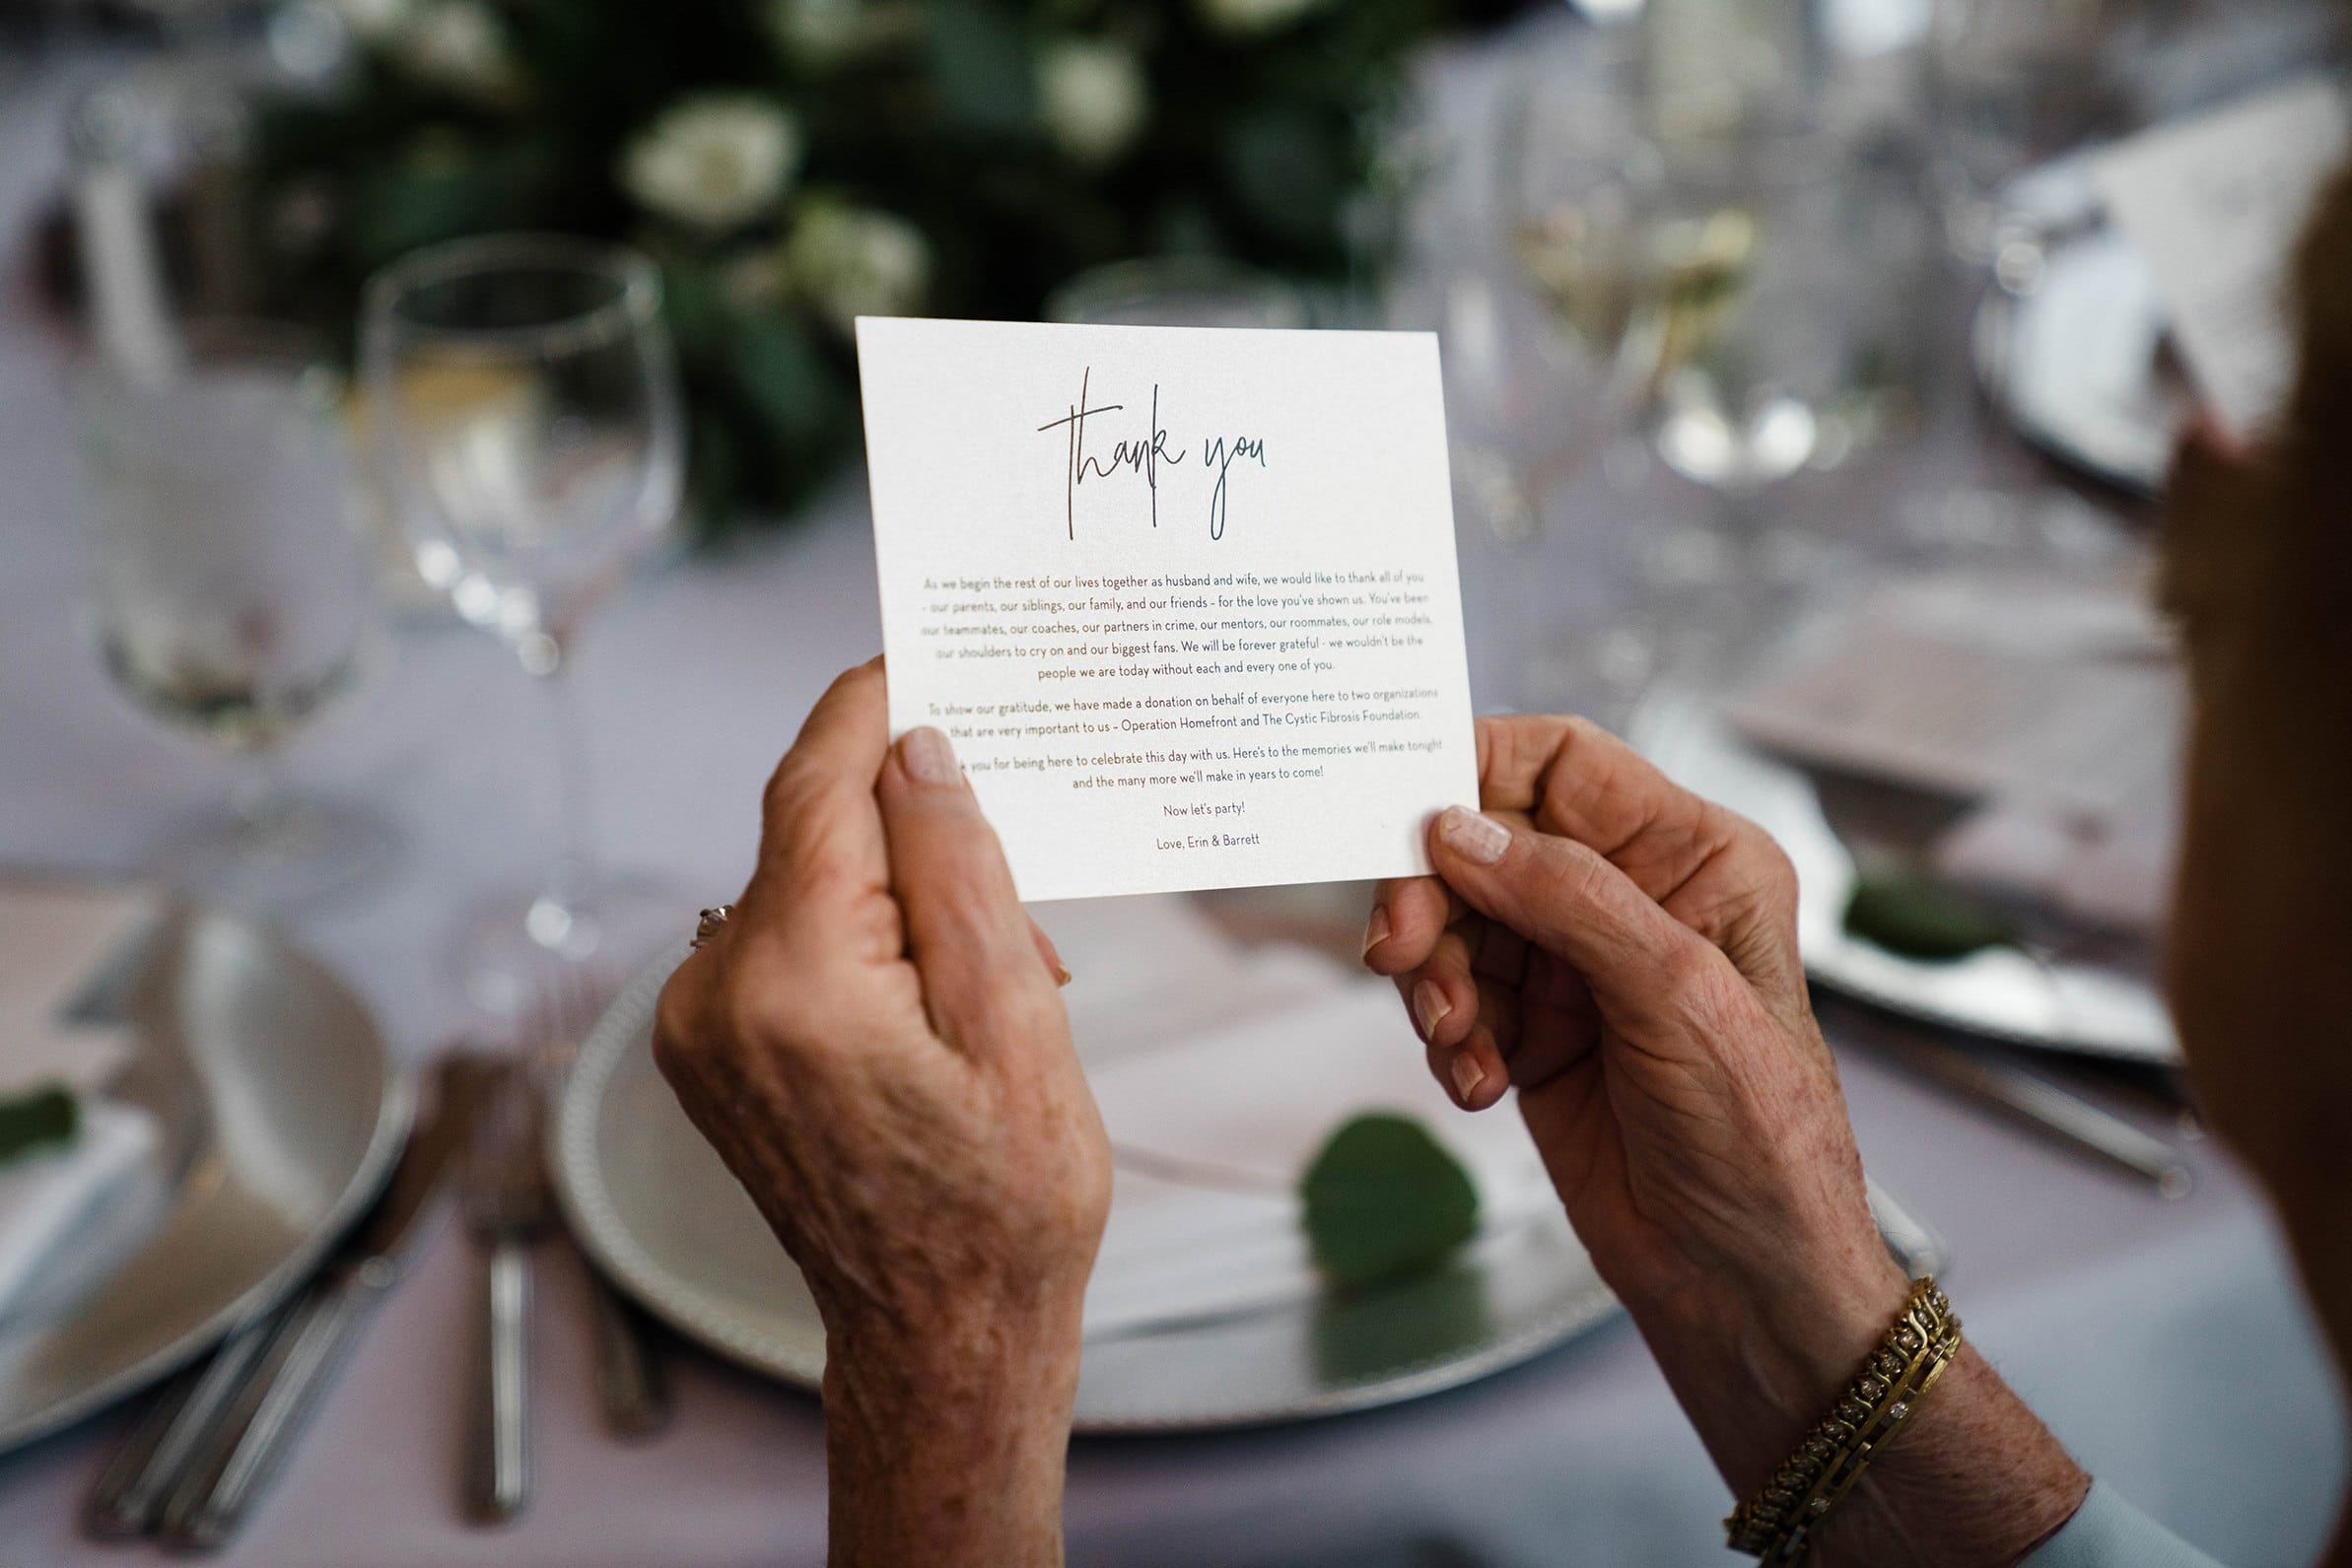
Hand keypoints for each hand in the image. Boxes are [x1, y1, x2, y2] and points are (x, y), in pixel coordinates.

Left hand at [654, 660, 1107, 1567]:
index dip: (872, 704)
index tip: (927, 651)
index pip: (818, 781)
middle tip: (1025, 903)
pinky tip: (940, 1003)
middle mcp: (715, 993)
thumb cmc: (1003, 1207)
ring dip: (900, 895)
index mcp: (794, 979)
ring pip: (806, 884)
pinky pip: (787, 941)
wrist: (940, 1343)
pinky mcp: (708, 1050)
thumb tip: (917, 750)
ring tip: (998, 982)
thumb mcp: (1019, 1029)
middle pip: (815, 829)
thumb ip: (962, 873)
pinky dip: (863, 940)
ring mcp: (697, 1028)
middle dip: (920, 831)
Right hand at [1367, 715, 2084, 1562]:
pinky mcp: (1535, 1034)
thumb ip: (1566, 897)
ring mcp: (1577, 968)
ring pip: (1457, 924)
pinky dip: (1446, 1036)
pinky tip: (1479, 1084)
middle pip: (1485, 844)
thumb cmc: (1760, 1140)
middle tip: (1399, 952)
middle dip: (1434, 896)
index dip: (1475, 769)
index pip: (1562, 764)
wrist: (1745, 1283)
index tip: (1402, 806)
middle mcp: (1629, 898)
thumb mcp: (1675, 995)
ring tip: (1455, 1039)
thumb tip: (1457, 829)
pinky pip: (1454, 999)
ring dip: (1436, 978)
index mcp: (1692, 857)